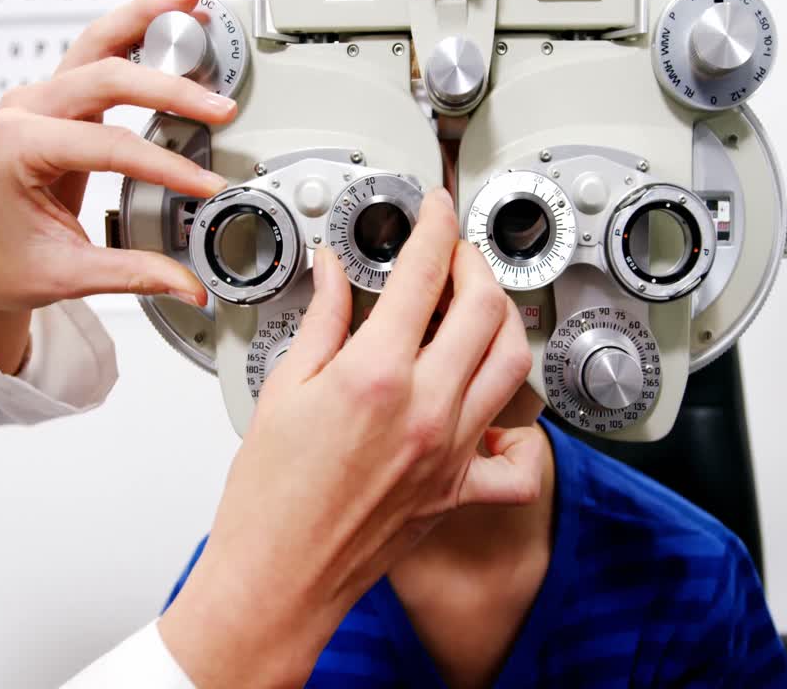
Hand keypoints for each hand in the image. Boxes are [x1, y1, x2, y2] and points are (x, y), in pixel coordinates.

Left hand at [0, 0, 235, 372]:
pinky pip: (96, 55)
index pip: (107, 145)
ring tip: (188, 1)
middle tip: (218, 106)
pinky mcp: (56, 102)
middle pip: (105, 75)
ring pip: (97, 43)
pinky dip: (132, 32)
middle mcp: (23, 112)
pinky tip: (162, 13)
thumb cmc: (5, 264)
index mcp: (16, 149)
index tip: (204, 185)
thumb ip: (134, 274)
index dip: (163, 165)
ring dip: (145, 20)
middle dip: (168, 87)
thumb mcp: (69, 274)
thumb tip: (189, 284)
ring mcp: (38, 100)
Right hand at [159, 189, 547, 686]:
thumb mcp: (282, 389)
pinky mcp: (458, 490)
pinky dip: (519, 430)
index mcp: (375, 375)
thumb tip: (336, 272)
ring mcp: (450, 451)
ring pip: (514, 365)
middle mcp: (426, 409)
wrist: (276, 580)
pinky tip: (496, 409)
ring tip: (478, 309)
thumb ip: (323, 320)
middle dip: (477, 263)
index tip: (437, 207)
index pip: (425, 272)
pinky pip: (518, 460)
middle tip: (455, 254)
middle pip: (486, 308)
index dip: (436, 224)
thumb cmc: (266, 499)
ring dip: (504, 322)